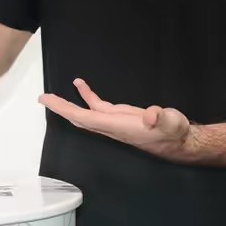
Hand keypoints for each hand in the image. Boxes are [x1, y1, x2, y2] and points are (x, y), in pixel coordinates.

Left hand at [38, 78, 191, 159]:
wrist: (181, 140)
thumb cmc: (175, 132)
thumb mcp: (171, 122)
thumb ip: (161, 119)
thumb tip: (152, 116)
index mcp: (117, 126)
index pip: (84, 117)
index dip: (65, 108)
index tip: (47, 101)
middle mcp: (111, 126)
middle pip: (79, 117)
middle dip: (60, 108)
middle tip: (43, 98)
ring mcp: (115, 122)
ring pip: (86, 113)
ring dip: (70, 102)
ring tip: (55, 92)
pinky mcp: (121, 117)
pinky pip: (98, 107)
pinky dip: (88, 96)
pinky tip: (82, 85)